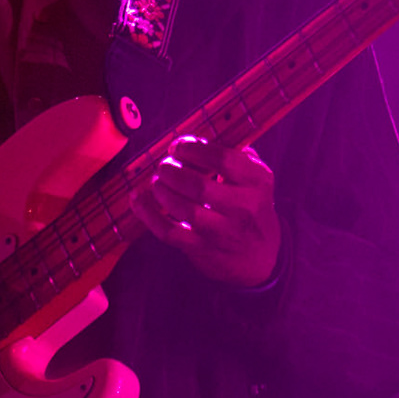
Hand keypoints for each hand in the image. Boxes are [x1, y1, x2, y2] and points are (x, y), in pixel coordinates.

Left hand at [130, 137, 280, 287]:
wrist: (260, 256)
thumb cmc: (251, 207)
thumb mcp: (255, 178)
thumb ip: (232, 155)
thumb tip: (194, 141)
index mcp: (257, 182)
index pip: (223, 160)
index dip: (194, 149)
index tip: (179, 147)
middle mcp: (243, 208)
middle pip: (199, 186)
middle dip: (173, 171)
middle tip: (164, 165)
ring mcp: (223, 232)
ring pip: (184, 210)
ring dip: (162, 190)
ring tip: (158, 181)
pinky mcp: (202, 249)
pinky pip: (168, 232)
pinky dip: (147, 214)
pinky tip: (138, 199)